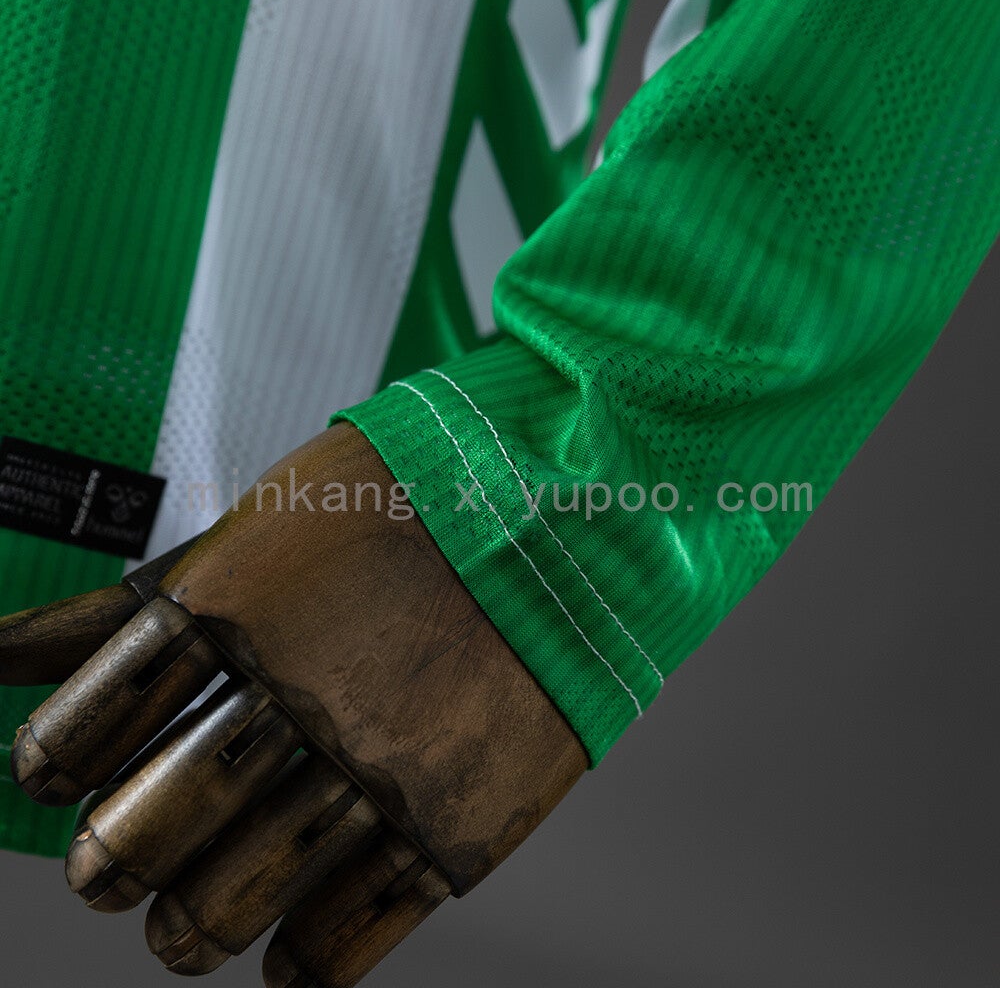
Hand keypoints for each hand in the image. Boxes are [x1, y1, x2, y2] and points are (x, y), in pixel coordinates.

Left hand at [1, 423, 586, 986]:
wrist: (578, 505)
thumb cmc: (419, 500)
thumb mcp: (276, 519)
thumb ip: (142, 594)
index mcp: (237, 602)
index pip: (89, 717)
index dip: (57, 762)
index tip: (56, 781)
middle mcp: (299, 693)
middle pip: (149, 825)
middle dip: (110, 860)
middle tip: (106, 871)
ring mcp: (382, 765)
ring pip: (240, 896)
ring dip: (192, 927)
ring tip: (181, 932)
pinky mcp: (460, 821)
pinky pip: (355, 931)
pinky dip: (302, 966)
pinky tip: (282, 966)